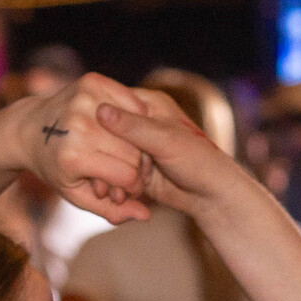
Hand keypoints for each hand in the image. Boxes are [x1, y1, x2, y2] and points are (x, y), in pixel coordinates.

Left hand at [20, 74, 154, 223]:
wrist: (29, 129)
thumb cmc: (56, 167)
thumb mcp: (77, 195)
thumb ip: (111, 210)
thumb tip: (146, 216)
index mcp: (74, 156)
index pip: (127, 176)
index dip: (132, 187)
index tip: (127, 189)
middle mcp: (79, 124)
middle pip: (134, 153)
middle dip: (136, 168)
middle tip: (128, 173)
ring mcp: (85, 99)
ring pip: (136, 130)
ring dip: (136, 145)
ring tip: (125, 155)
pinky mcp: (92, 81)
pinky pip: (132, 102)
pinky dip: (135, 117)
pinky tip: (124, 130)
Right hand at [96, 95, 256, 219]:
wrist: (212, 196)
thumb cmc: (198, 161)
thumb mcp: (165, 140)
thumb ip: (134, 127)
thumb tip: (100, 111)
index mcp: (149, 104)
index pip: (112, 104)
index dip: (99, 122)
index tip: (89, 139)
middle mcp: (140, 123)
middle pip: (106, 132)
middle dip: (104, 154)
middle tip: (102, 175)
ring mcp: (136, 147)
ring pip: (108, 155)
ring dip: (108, 174)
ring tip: (110, 190)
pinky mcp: (135, 168)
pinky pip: (115, 173)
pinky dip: (114, 185)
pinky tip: (116, 196)